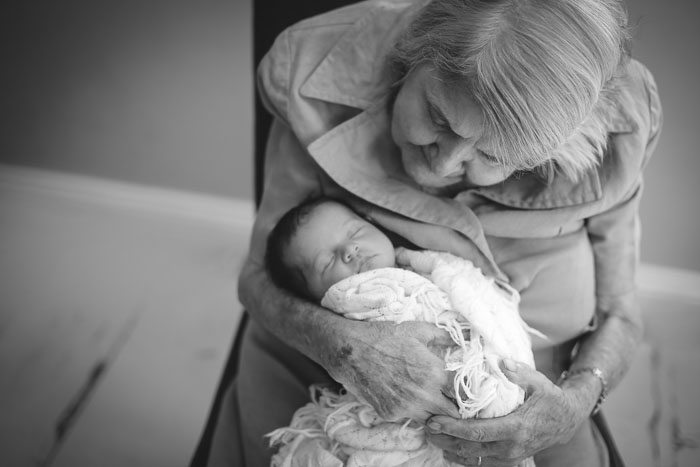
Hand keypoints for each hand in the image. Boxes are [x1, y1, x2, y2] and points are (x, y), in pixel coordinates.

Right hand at [323, 319, 460, 421]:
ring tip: (428, 397)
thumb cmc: (383, 336)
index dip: (465, 392)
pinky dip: (411, 411)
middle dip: (453, 407)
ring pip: (432, 420)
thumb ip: (444, 336)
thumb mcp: (416, 330)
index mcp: (434, 373)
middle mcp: (423, 394)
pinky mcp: (389, 414)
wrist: (349, 349)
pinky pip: (409, 418)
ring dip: (434, 412)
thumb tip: (464, 336)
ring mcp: (405, 407)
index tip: (462, 389)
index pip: (464, 395)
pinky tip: (404, 396)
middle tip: (449, 397)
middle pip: (452, 414)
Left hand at [425, 359, 592, 465]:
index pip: (478, 432)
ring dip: (451, 449)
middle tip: (426, 427)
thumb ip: (519, 372)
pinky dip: (463, 456)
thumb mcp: (539, 382)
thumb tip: (499, 361)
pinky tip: (449, 447)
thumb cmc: (550, 398)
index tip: (434, 421)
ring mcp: (510, 456)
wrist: (567, 420)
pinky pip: (482, 463)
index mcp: (516, 428)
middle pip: (470, 448)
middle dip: (445, 439)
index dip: (453, 428)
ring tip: (433, 436)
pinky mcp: (509, 460)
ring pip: (474, 459)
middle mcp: (512, 447)